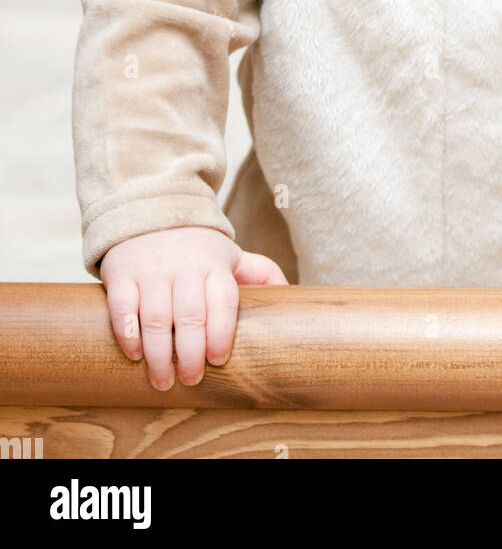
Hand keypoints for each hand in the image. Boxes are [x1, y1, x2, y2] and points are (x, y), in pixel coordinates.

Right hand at [99, 226, 287, 392]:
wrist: (149, 211)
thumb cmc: (196, 246)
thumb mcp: (230, 253)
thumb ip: (260, 272)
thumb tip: (289, 293)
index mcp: (215, 265)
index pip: (223, 301)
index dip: (221, 333)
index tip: (218, 359)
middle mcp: (184, 267)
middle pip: (190, 316)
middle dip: (190, 354)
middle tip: (190, 379)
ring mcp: (152, 271)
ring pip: (156, 318)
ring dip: (159, 355)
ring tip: (163, 381)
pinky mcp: (122, 273)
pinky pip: (124, 307)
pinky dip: (128, 333)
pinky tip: (134, 354)